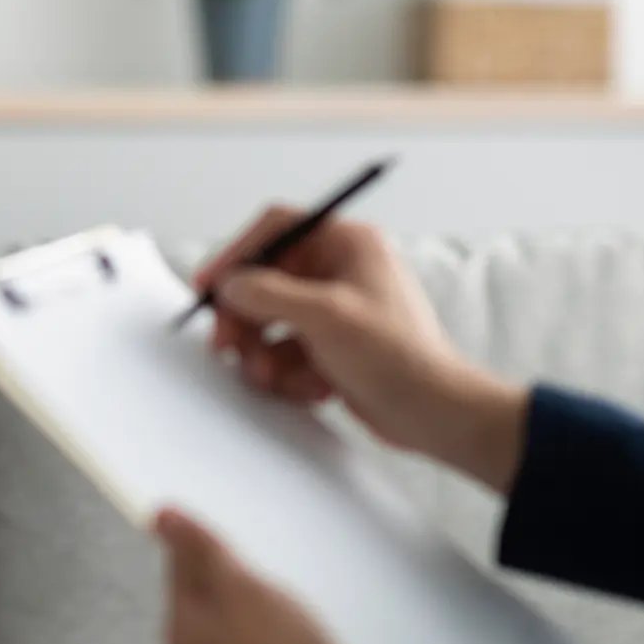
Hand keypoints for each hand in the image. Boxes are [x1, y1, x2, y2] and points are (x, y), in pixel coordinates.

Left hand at [153, 507, 354, 643]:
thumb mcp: (242, 587)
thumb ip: (200, 550)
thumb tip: (159, 516)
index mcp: (180, 630)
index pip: (180, 570)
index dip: (207, 549)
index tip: (234, 545)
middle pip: (203, 607)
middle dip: (233, 590)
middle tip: (271, 587)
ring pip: (226, 640)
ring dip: (250, 625)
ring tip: (287, 624)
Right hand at [195, 205, 530, 493]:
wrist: (434, 414)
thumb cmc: (398, 356)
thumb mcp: (325, 316)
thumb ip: (268, 294)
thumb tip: (230, 285)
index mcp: (347, 244)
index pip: (278, 230)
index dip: (238, 254)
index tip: (209, 284)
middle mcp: (340, 271)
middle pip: (266, 281)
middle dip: (245, 318)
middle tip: (227, 345)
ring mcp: (335, 311)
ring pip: (271, 323)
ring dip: (265, 354)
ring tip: (274, 377)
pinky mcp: (332, 348)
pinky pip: (287, 353)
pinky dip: (290, 374)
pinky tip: (313, 388)